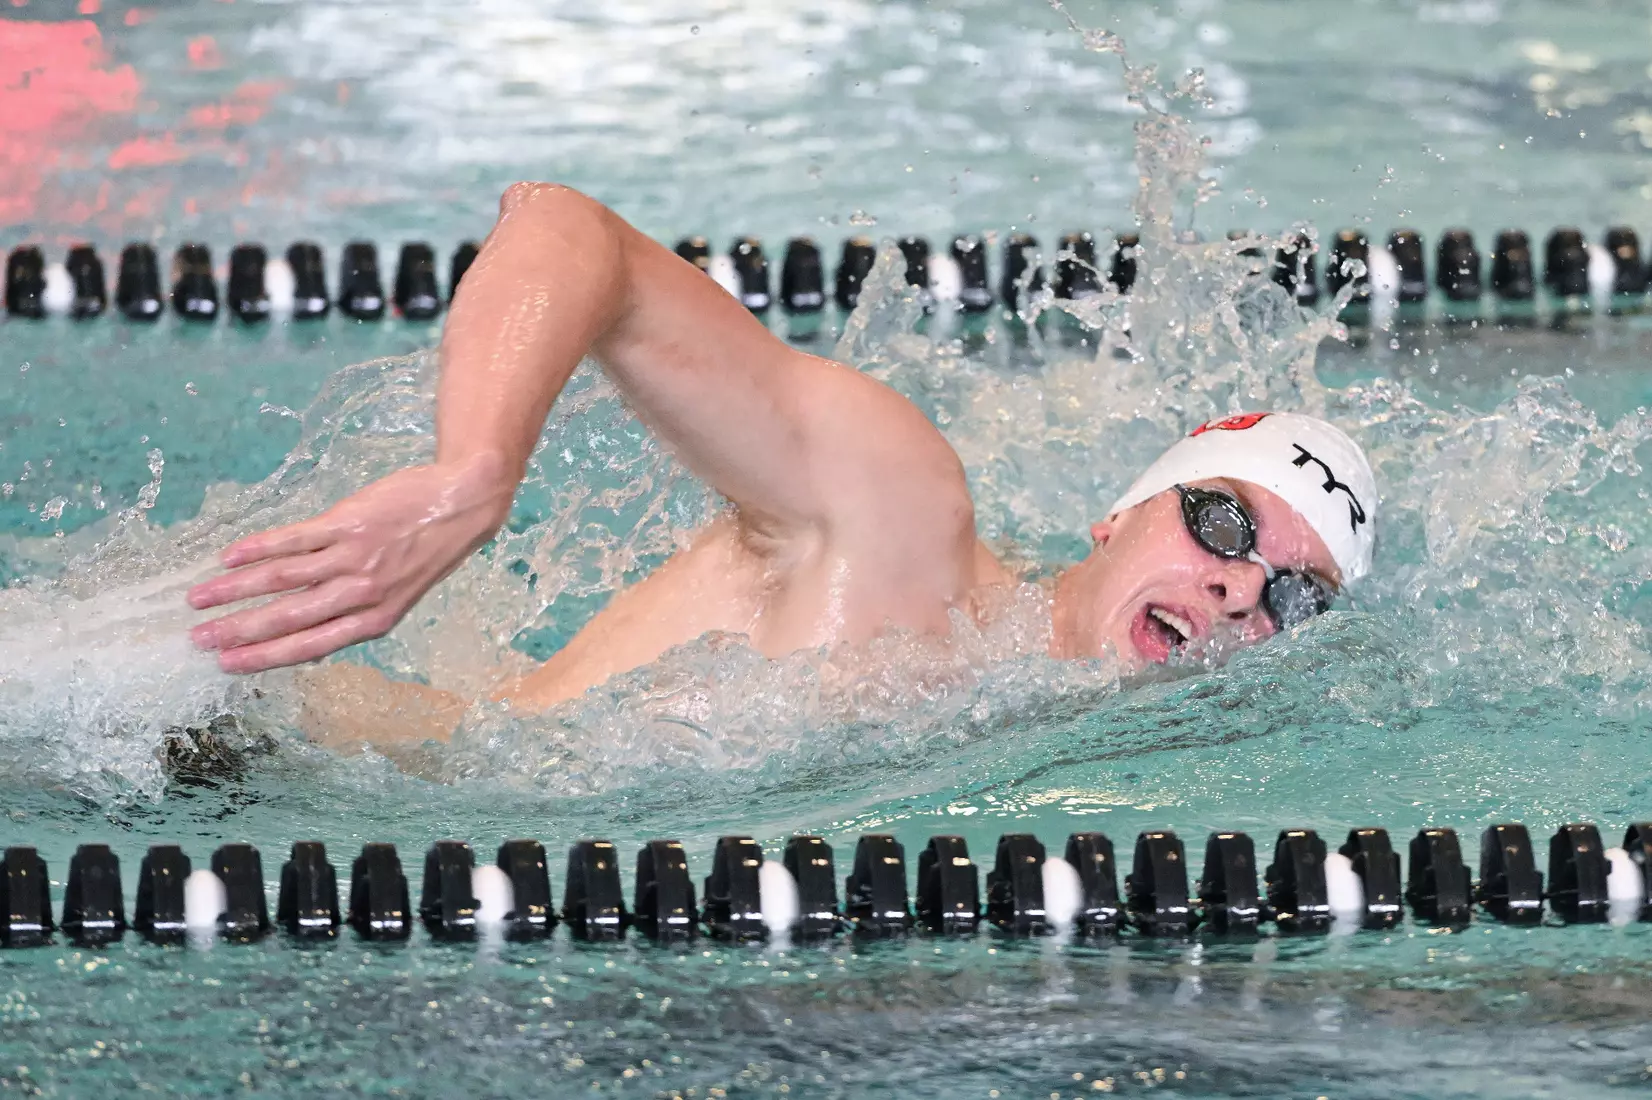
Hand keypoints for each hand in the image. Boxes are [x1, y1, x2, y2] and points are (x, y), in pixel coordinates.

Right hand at [187, 455, 514, 672]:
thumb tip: (305, 638)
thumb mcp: (399, 597)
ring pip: (282, 578)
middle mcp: (362, 594)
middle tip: (199, 639)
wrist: (462, 504)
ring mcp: (354, 557)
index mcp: (375, 621)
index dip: (265, 657)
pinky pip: (294, 539)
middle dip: (239, 631)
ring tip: (199, 598)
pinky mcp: (348, 523)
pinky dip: (258, 548)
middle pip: (288, 617)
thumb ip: (356, 615)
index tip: (227, 665)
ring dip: (234, 590)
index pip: (309, 646)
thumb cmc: (425, 553)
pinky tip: (228, 558)